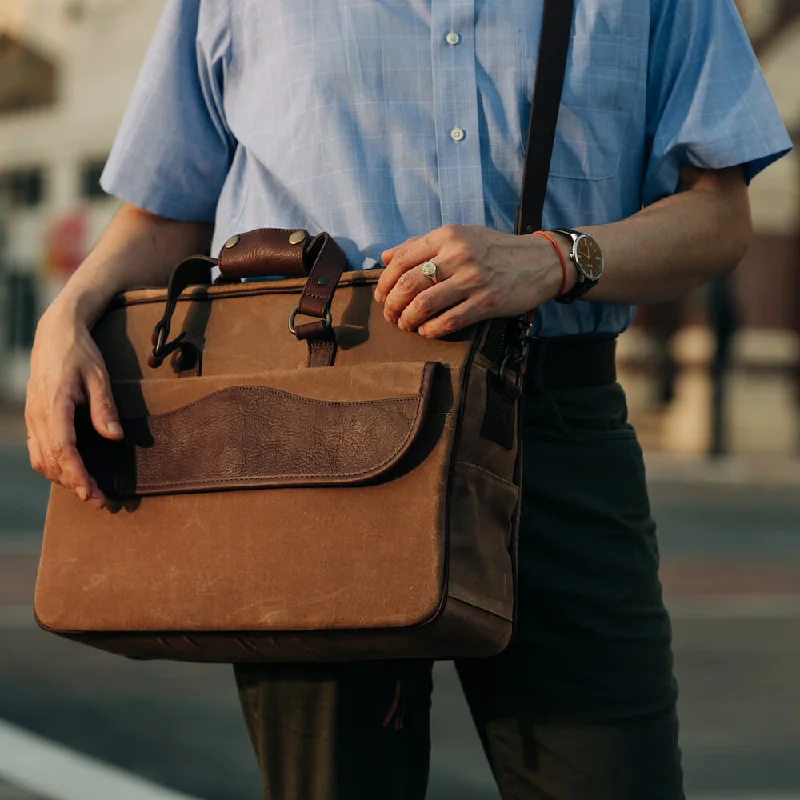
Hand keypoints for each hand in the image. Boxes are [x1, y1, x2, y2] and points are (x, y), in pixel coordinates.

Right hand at [25, 303, 122, 508]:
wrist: (55, 333)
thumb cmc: (80, 353)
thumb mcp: (99, 376)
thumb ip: (105, 408)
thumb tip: (114, 438)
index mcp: (54, 404)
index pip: (63, 449)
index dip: (77, 475)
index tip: (92, 493)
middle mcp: (38, 414)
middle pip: (51, 461)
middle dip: (74, 484)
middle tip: (99, 501)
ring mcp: (32, 416)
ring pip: (41, 459)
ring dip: (63, 479)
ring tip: (88, 491)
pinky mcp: (34, 417)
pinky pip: (38, 450)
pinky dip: (53, 466)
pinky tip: (71, 473)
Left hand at [374, 224, 571, 337]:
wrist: (540, 261)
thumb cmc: (494, 250)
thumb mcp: (459, 236)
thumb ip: (421, 244)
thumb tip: (386, 256)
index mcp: (448, 236)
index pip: (402, 259)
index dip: (385, 282)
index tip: (381, 296)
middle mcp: (459, 255)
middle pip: (409, 284)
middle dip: (393, 304)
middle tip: (390, 315)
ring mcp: (473, 279)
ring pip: (424, 304)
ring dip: (408, 319)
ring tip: (406, 324)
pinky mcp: (487, 302)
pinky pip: (449, 321)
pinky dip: (431, 330)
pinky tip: (427, 331)